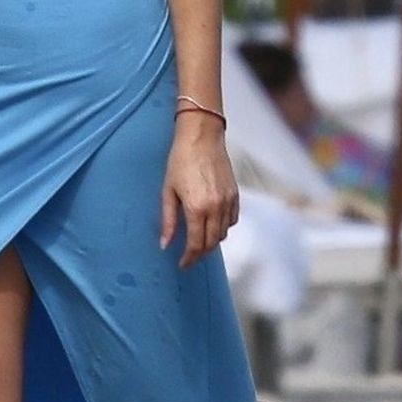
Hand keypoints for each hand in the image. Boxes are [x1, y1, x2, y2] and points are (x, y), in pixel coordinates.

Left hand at [161, 118, 238, 268]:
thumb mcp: (168, 191)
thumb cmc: (181, 161)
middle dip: (200, 253)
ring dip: (211, 241)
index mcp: (197, 208)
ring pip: (223, 233)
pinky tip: (213, 224)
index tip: (183, 264)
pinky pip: (232, 220)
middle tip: (190, 256)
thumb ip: (168, 221)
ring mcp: (228, 201)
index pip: (196, 244)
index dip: (189, 258)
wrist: (202, 137)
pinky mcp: (235, 194)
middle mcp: (216, 208)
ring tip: (200, 240)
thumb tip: (166, 245)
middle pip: (211, 243)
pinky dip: (223, 227)